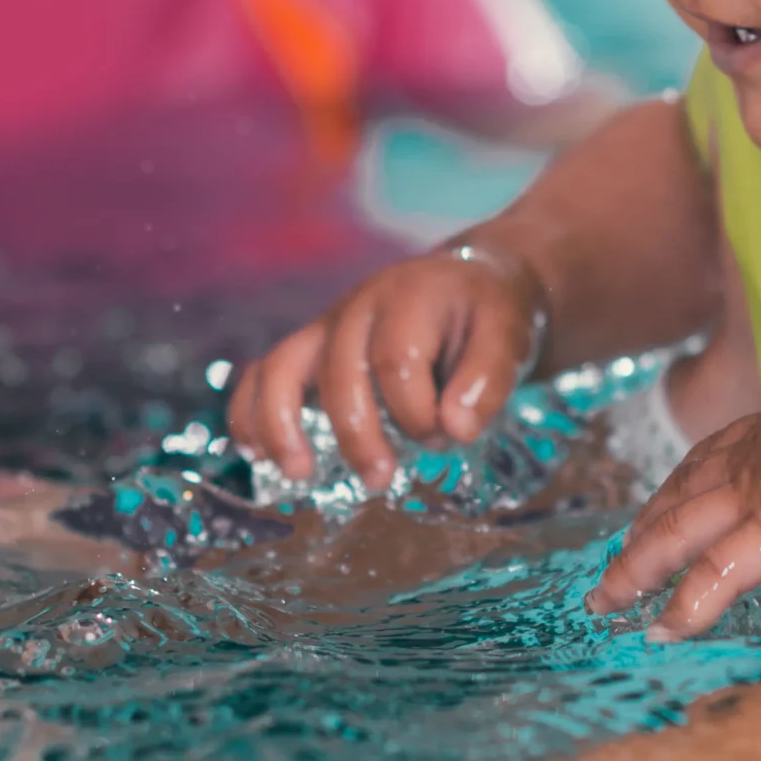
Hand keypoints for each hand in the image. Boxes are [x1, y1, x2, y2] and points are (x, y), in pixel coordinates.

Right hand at [226, 242, 548, 487]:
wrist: (472, 281)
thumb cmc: (489, 314)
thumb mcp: (508, 336)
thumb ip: (488, 379)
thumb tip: (455, 428)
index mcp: (411, 296)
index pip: (397, 360)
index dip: (417, 411)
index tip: (447, 437)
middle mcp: (360, 305)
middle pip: (338, 370)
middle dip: (358, 434)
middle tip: (383, 479)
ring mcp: (329, 325)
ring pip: (282, 366)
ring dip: (283, 423)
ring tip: (299, 472)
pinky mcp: (312, 348)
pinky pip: (262, 373)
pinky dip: (251, 412)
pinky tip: (258, 452)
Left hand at [585, 355, 760, 638]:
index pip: (707, 462)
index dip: (677, 489)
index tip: (654, 507)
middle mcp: (750, 463)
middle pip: (676, 500)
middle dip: (640, 533)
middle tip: (612, 564)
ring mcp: (754, 498)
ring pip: (675, 536)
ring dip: (635, 570)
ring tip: (606, 602)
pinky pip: (716, 575)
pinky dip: (687, 605)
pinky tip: (664, 630)